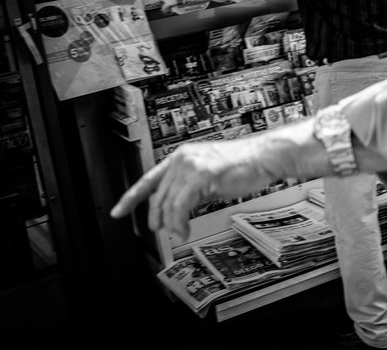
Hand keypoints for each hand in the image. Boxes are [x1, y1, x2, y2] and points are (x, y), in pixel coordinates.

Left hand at [110, 135, 277, 239]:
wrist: (264, 157)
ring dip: (170, 224)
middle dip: (155, 218)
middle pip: (157, 195)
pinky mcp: (201, 175)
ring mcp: (191, 165)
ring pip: (167, 203)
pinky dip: (179, 222)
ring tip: (177, 233)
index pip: (148, 179)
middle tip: (160, 231)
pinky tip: (184, 229)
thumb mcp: (210, 175)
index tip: (118, 211)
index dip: (130, 197)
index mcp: (182, 156)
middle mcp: (183, 159)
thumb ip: (192, 186)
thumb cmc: (244, 165)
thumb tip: (180, 205)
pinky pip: (180, 206)